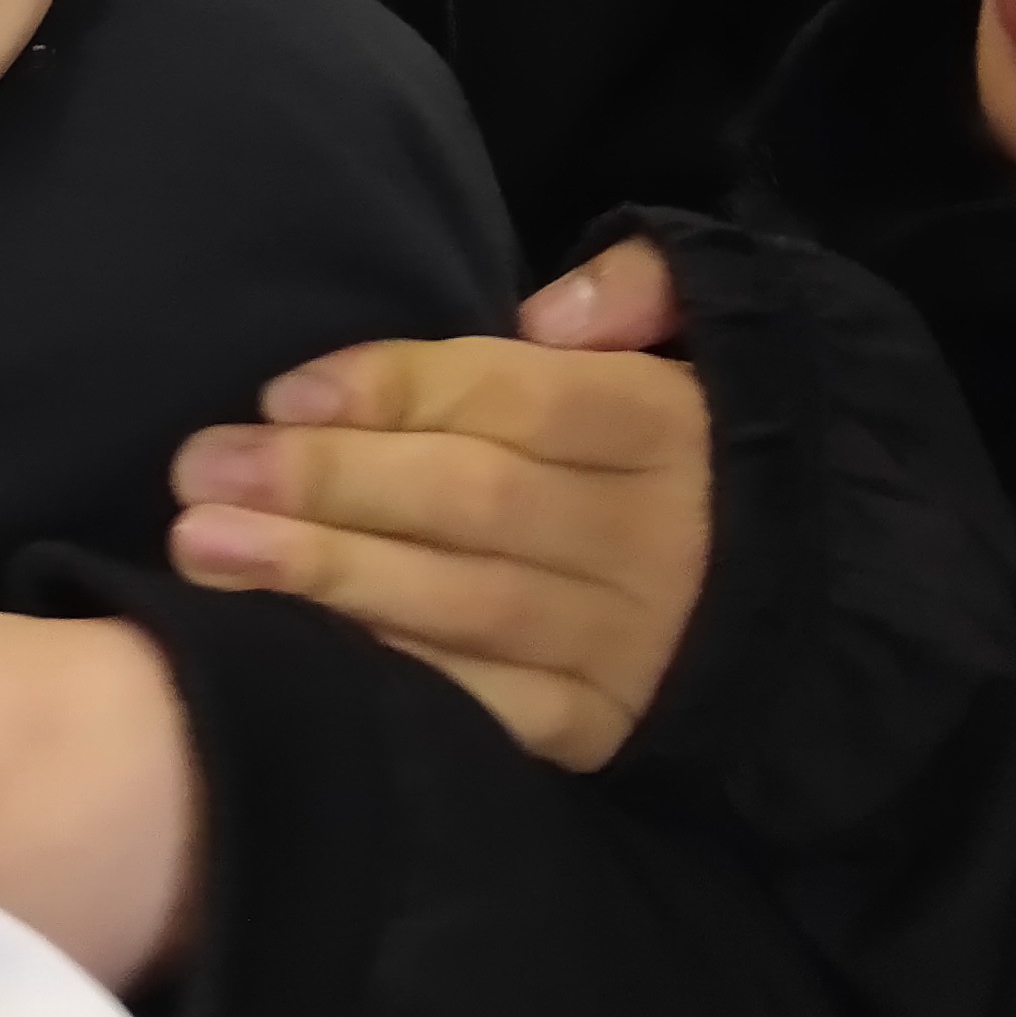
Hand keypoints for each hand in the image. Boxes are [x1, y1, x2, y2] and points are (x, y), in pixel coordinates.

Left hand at [165, 239, 709, 771]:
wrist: (815, 604)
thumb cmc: (692, 445)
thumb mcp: (706, 333)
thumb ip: (637, 289)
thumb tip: (549, 309)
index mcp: (665, 427)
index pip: (520, 398)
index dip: (395, 390)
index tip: (280, 391)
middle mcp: (651, 538)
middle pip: (472, 501)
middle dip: (324, 482)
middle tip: (201, 470)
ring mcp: (627, 642)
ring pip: (465, 606)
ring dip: (324, 578)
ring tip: (205, 549)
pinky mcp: (602, 727)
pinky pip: (485, 705)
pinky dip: (390, 675)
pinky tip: (290, 645)